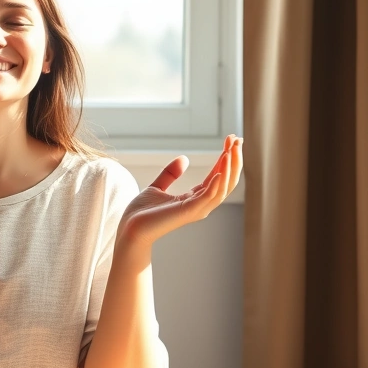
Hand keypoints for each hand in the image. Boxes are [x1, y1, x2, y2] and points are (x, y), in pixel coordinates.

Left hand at [117, 135, 242, 248]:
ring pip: (223, 187)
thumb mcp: (156, 187)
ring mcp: (197, 209)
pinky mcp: (189, 211)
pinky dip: (219, 180)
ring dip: (230, 166)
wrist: (130, 229)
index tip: (231, 139)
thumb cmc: (141, 213)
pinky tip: (223, 165)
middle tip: (237, 139)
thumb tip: (184, 159)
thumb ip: (170, 174)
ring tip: (232, 148)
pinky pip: (210, 194)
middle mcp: (200, 204)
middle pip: (226, 181)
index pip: (218, 176)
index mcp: (194, 198)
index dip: (226, 158)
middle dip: (234, 159)